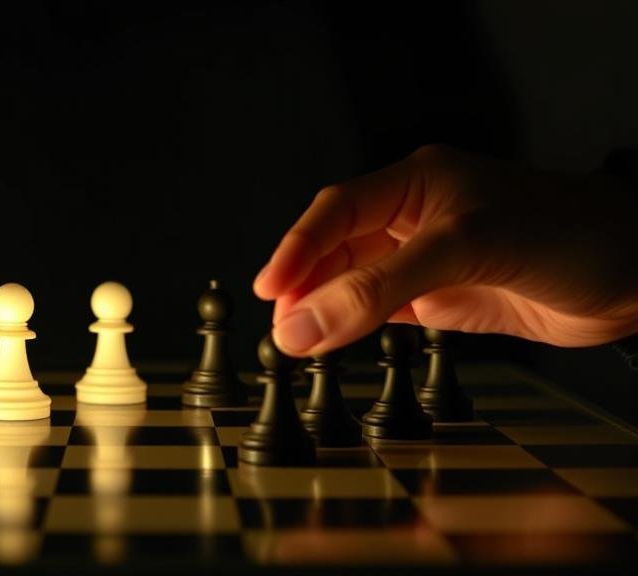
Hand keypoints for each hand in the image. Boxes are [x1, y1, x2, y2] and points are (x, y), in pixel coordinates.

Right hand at [254, 144, 637, 355]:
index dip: (298, 248)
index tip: (270, 288)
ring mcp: (425, 260)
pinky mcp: (439, 298)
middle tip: (280, 326)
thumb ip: (381, 286)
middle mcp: (415, 218)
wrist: (633, 278)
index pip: (337, 211)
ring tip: (295, 340)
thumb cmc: (568, 234)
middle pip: (337, 250)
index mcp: (417, 182)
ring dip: (323, 311)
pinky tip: (331, 340)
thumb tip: (307, 320)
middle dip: (304, 285)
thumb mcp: (465, 247)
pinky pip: (379, 310)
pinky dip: (352, 327)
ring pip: (353, 283)